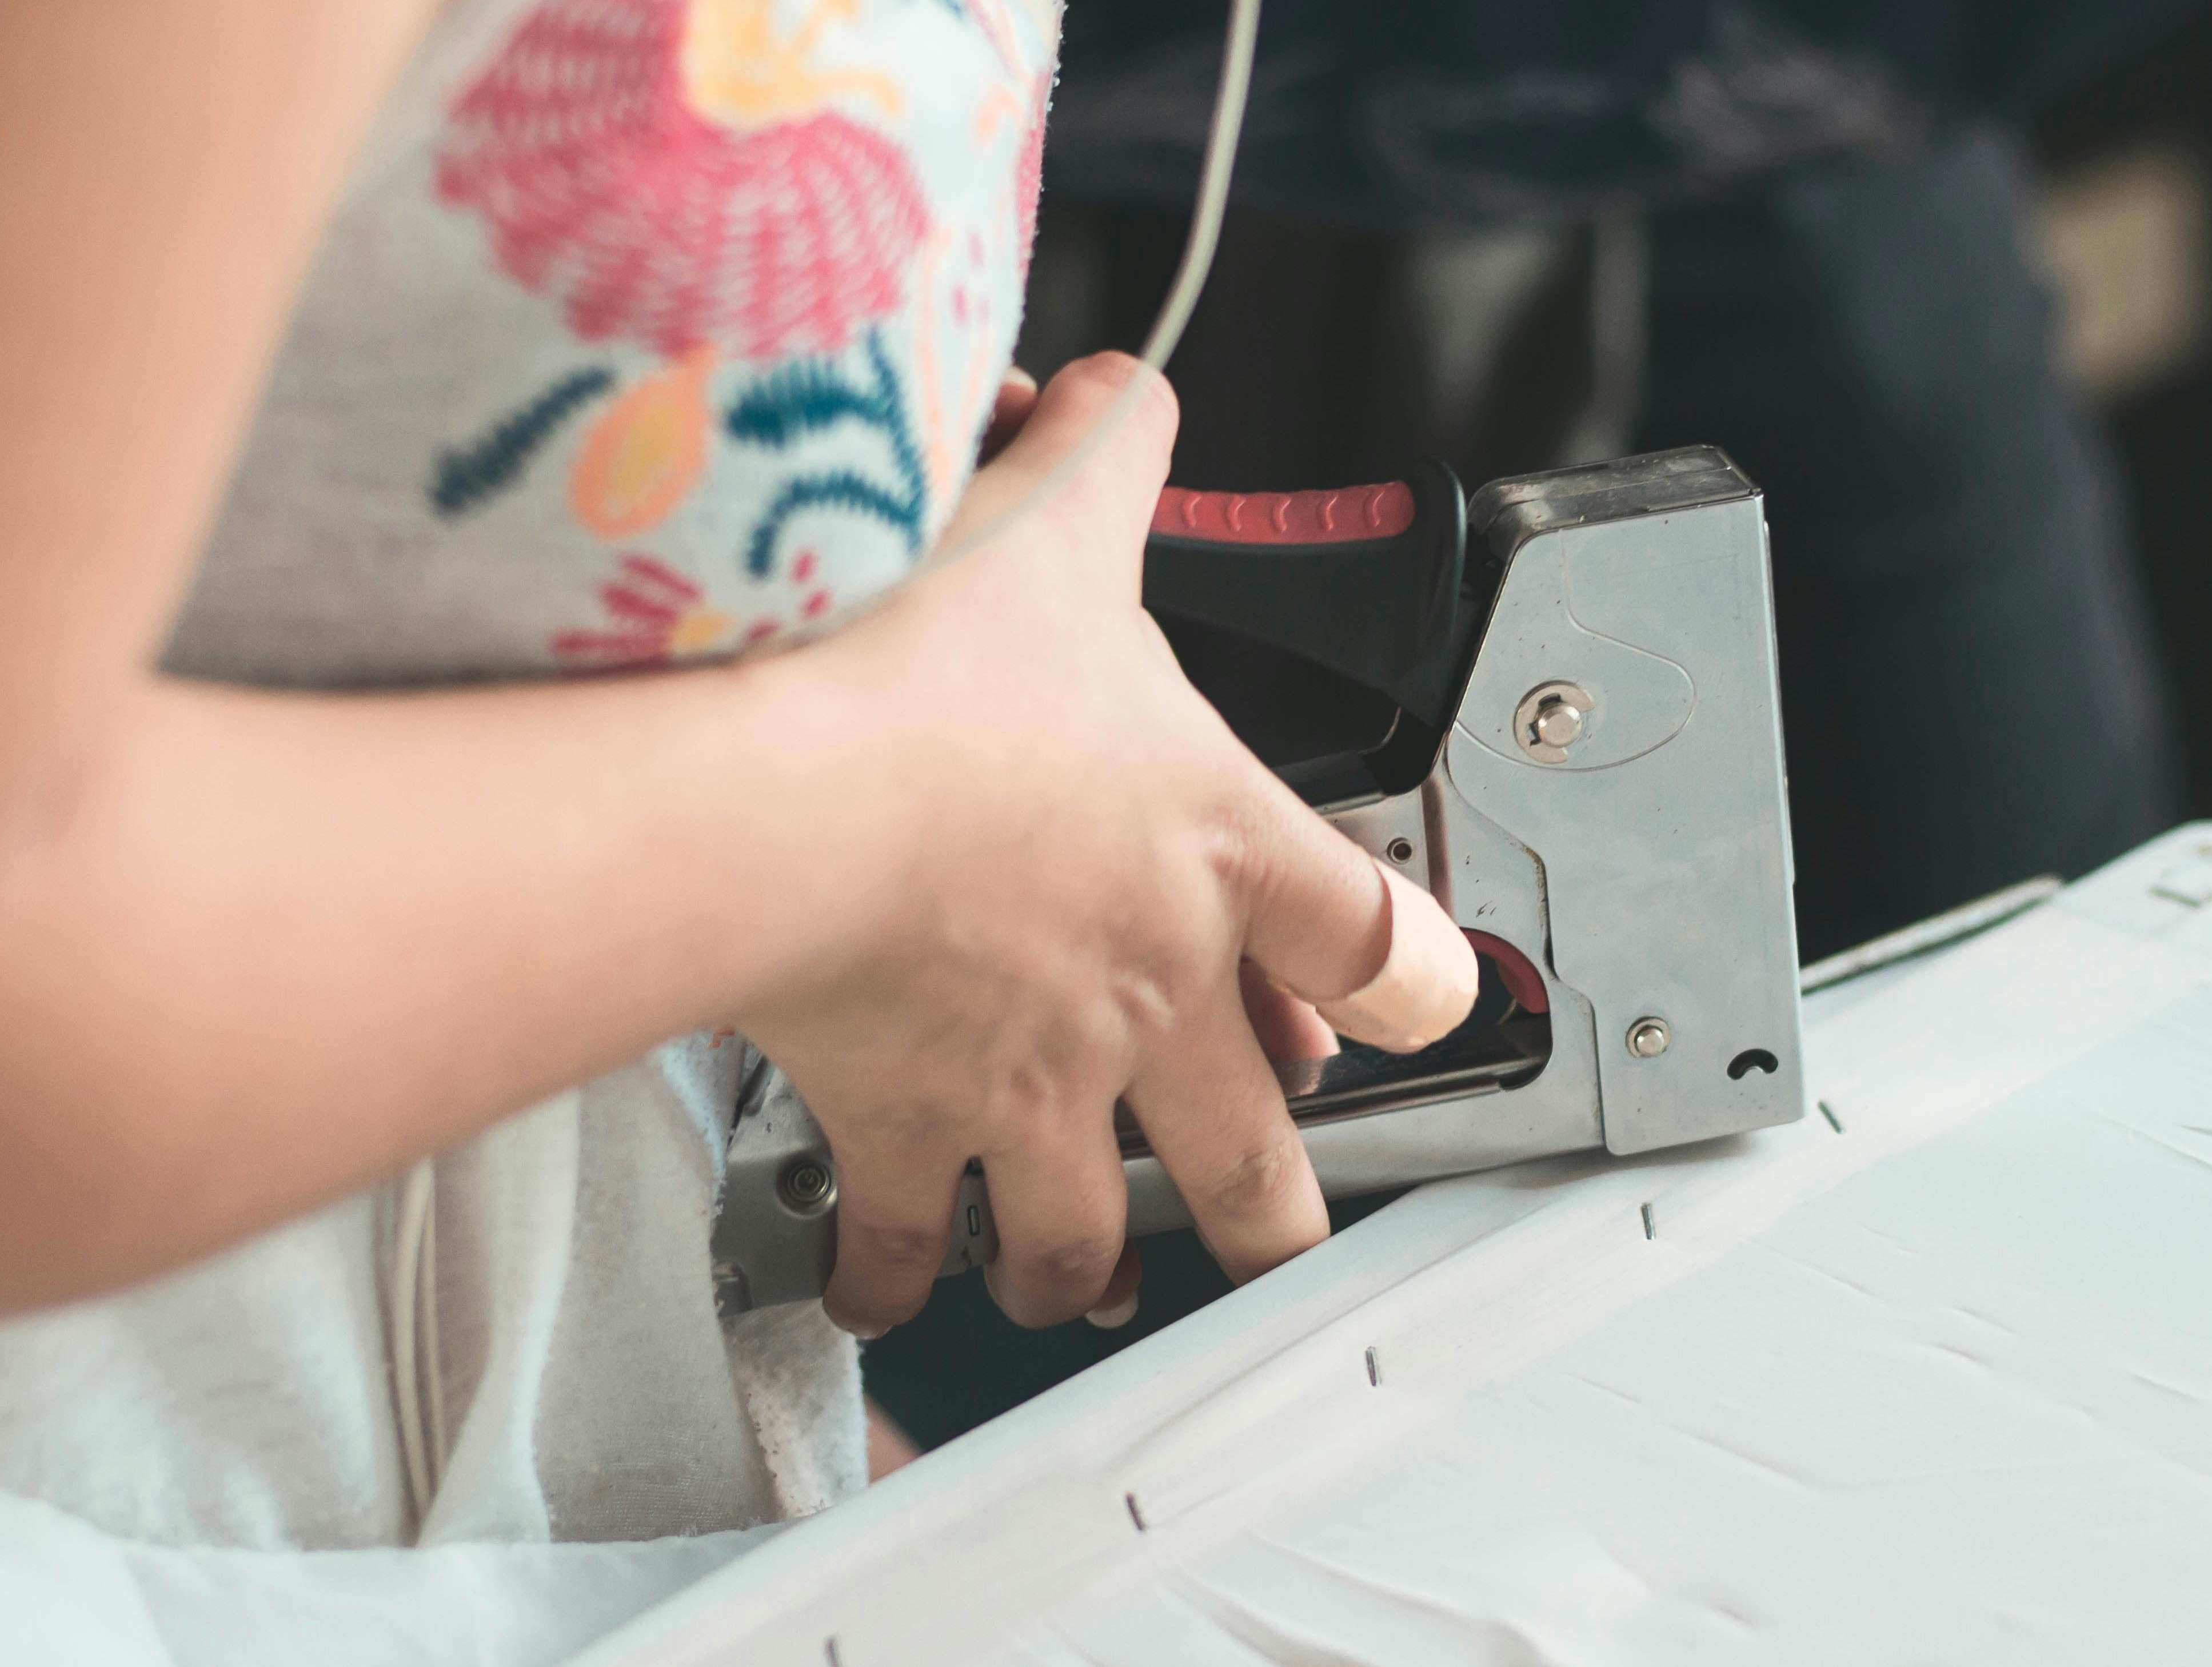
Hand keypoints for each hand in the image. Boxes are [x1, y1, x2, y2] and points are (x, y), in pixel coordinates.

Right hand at [736, 353, 1474, 1336]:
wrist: (795, 784)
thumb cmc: (931, 662)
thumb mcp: (1056, 517)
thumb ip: (1109, 449)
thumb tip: (1117, 391)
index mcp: (1214, 851)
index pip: (1367, 935)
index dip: (1410, 982)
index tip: (1416, 1012)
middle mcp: (1149, 992)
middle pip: (1253, 1150)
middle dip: (1266, 1212)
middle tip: (1270, 1236)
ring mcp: (1035, 1079)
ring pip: (1088, 1231)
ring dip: (1080, 1266)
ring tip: (1071, 1284)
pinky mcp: (907, 1124)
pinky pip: (909, 1242)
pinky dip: (891, 1278)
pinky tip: (875, 1287)